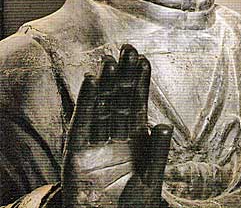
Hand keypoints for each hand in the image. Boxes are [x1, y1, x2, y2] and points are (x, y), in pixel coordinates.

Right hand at [62, 45, 171, 207]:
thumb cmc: (133, 206)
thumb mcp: (151, 180)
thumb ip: (157, 154)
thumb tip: (163, 125)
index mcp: (136, 139)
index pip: (138, 104)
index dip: (141, 82)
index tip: (144, 59)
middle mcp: (116, 135)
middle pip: (120, 99)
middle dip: (124, 75)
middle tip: (128, 49)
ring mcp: (97, 141)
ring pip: (102, 106)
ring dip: (106, 83)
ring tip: (110, 60)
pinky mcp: (78, 152)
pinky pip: (83, 123)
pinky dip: (86, 102)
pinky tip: (90, 81)